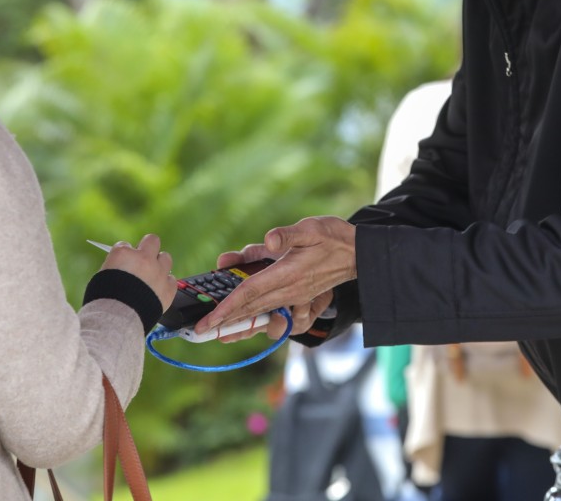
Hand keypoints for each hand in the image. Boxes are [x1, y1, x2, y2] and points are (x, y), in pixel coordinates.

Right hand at [101, 234, 176, 310]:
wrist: (117, 319)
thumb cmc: (104, 300)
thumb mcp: (102, 277)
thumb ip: (116, 267)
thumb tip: (122, 268)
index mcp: (124, 254)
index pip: (125, 245)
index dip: (124, 254)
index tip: (123, 262)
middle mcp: (144, 259)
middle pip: (152, 240)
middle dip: (148, 247)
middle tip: (143, 258)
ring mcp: (158, 272)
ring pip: (166, 258)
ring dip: (159, 264)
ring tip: (152, 274)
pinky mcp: (168, 288)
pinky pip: (172, 279)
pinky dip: (165, 283)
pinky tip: (158, 288)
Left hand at [194, 216, 356, 336]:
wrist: (360, 254)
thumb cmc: (334, 238)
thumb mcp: (311, 228)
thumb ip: (287, 235)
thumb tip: (268, 242)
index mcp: (287, 274)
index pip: (249, 293)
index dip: (226, 307)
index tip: (209, 320)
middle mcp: (289, 290)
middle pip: (250, 309)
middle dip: (224, 322)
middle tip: (200, 331)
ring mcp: (294, 297)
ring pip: (260, 314)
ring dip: (238, 325)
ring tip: (218, 333)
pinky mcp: (297, 297)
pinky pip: (273, 313)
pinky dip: (257, 320)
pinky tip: (246, 324)